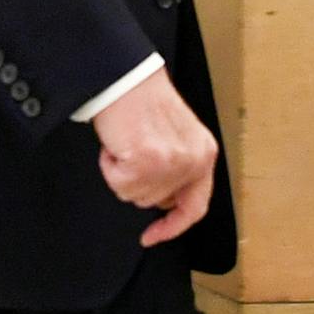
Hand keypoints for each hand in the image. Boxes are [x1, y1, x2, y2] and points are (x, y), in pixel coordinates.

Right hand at [92, 68, 218, 246]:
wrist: (125, 76)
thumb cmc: (141, 99)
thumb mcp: (175, 135)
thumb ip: (178, 167)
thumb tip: (163, 199)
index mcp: (204, 154)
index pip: (194, 206)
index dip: (173, 226)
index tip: (152, 236)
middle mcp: (193, 161)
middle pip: (154, 201)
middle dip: (135, 181)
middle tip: (130, 151)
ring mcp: (171, 164)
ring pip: (133, 194)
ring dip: (121, 171)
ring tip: (124, 142)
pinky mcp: (146, 161)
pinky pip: (118, 182)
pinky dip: (108, 165)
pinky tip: (114, 143)